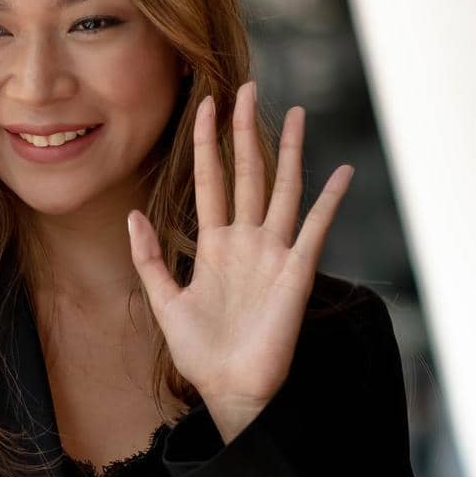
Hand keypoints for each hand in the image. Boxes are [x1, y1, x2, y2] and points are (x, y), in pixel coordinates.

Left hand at [126, 81, 354, 442]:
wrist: (228, 389)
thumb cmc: (199, 351)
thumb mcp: (163, 300)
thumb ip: (149, 257)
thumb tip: (134, 213)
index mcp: (214, 244)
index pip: (210, 180)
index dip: (208, 143)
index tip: (205, 104)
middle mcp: (246, 241)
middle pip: (247, 173)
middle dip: (246, 131)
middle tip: (246, 87)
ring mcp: (273, 254)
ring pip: (281, 190)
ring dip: (289, 153)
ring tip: (295, 114)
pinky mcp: (295, 274)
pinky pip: (314, 231)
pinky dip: (328, 202)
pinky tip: (341, 173)